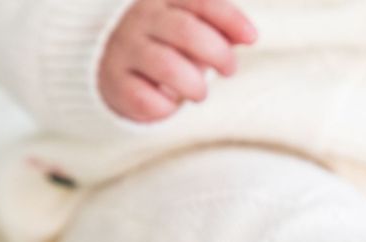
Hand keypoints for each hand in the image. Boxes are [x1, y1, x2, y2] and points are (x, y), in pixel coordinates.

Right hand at [99, 0, 256, 122]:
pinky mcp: (113, 81)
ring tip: (199, 92)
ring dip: (195, 86)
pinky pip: (146, 98)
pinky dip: (165, 107)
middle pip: (186, 31)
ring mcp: (123, 49)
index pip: (200, 1)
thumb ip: (221, 29)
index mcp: (163, 0)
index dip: (229, 18)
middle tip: (229, 70)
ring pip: (167, 66)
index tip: (252, 38)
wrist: (113, 67)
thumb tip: (248, 35)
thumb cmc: (168, 46)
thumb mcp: (194, 30)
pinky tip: (167, 102)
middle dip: (218, 54)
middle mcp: (140, 19)